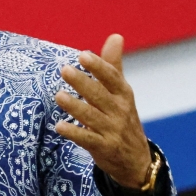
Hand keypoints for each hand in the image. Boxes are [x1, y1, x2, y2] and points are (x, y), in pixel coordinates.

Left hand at [54, 34, 152, 188]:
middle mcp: (120, 111)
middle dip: (83, 82)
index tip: (83, 55)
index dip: (99, 66)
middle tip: (64, 70)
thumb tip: (115, 36)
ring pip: (92, 116)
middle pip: (100, 95)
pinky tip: (59, 126)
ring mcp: (112, 130)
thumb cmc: (123, 118)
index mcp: (124, 94)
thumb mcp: (122, 93)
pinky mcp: (104, 148)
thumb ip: (114, 66)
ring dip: (75, 106)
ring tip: (58, 95)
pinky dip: (74, 132)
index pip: (112, 77)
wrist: (137, 160)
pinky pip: (87, 139)